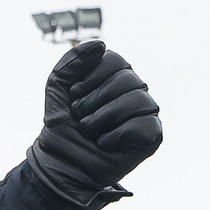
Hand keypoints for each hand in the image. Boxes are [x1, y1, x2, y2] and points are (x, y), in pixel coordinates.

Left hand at [26, 39, 161, 208]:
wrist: (60, 164)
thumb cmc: (62, 127)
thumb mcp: (57, 88)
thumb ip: (71, 62)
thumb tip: (101, 44)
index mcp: (116, 76)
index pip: (114, 60)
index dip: (89, 79)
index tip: (75, 98)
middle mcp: (135, 90)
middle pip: (126, 79)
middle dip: (94, 102)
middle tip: (82, 120)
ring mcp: (146, 112)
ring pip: (137, 99)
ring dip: (103, 119)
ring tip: (92, 133)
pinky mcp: (152, 136)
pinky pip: (145, 124)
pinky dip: (117, 136)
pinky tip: (106, 144)